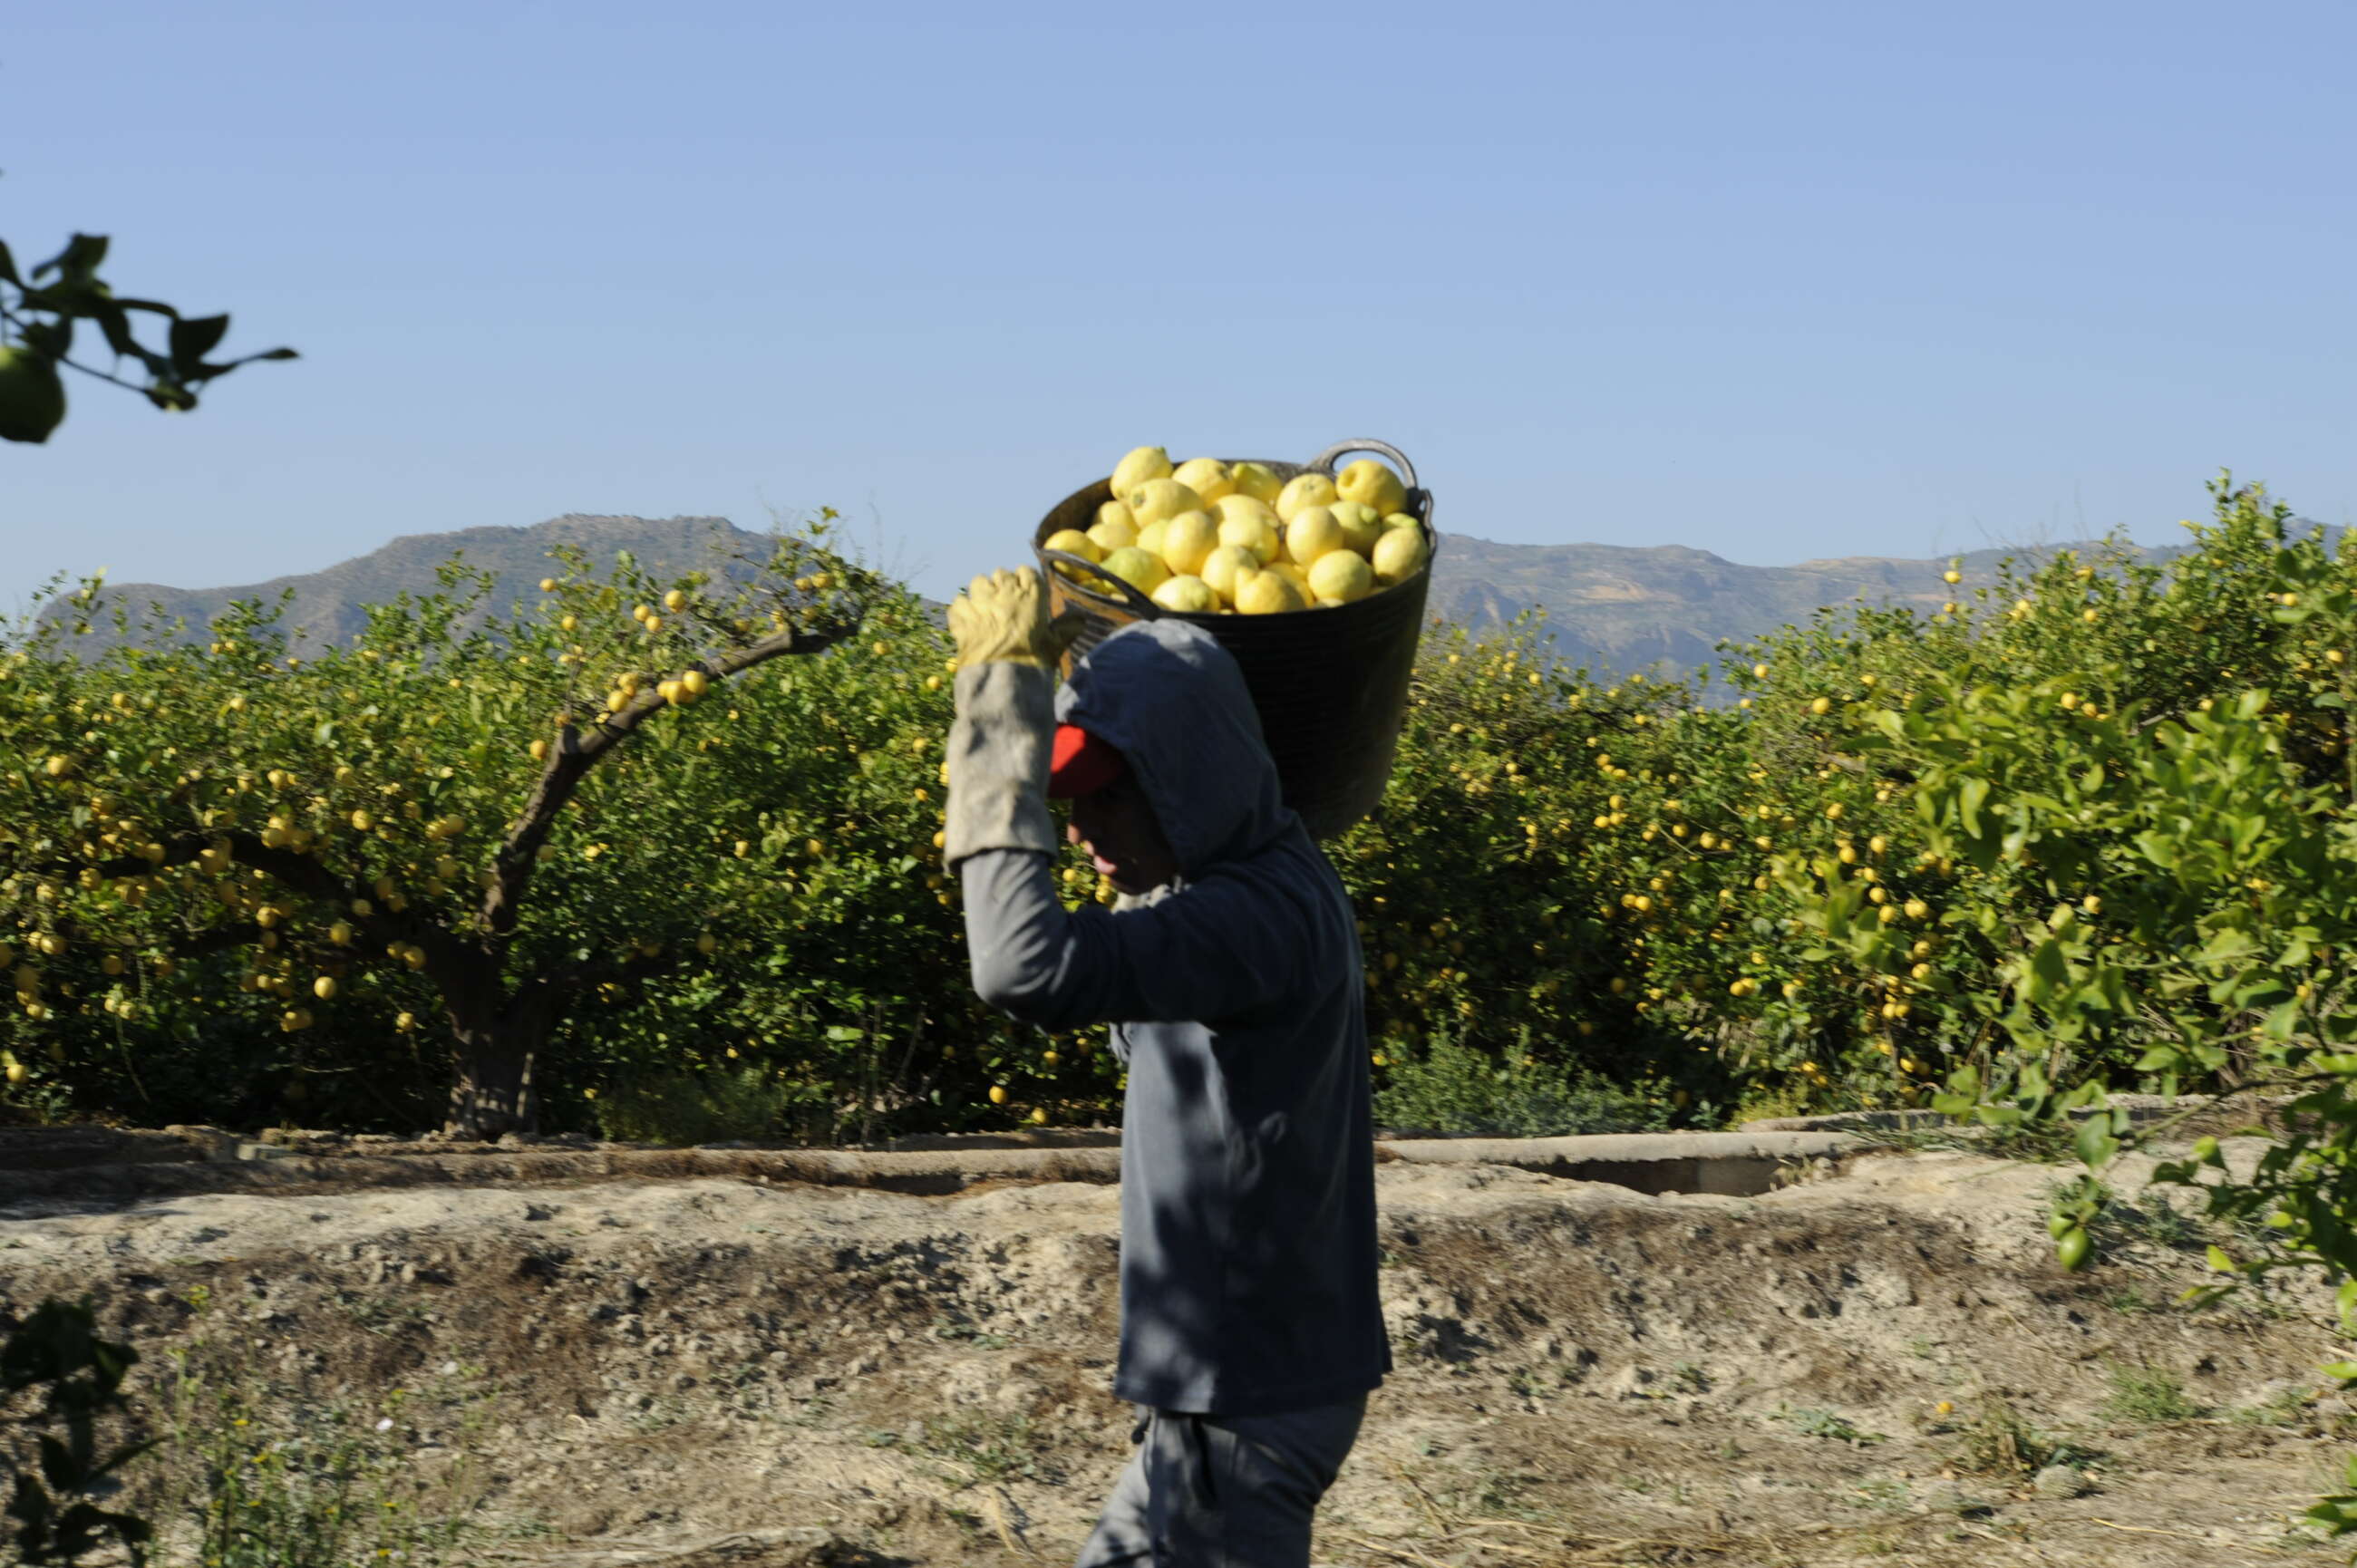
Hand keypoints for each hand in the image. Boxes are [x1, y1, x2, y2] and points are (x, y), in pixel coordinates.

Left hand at [948, 566, 1087, 669]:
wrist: (1000, 678)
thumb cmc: (1032, 660)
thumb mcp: (1055, 645)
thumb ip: (1067, 629)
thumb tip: (1082, 619)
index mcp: (1030, 595)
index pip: (1027, 572)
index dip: (1025, 581)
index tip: (1026, 593)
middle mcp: (1004, 591)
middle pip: (1001, 574)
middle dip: (1003, 585)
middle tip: (1006, 604)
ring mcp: (980, 601)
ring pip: (978, 582)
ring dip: (982, 592)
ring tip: (986, 609)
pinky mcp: (962, 615)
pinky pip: (959, 602)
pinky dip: (963, 610)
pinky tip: (968, 622)